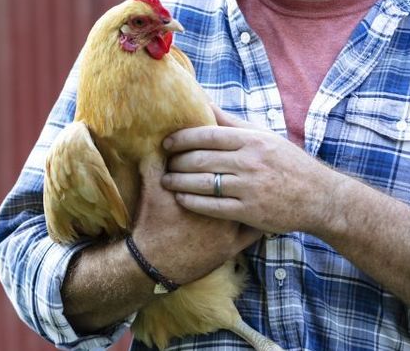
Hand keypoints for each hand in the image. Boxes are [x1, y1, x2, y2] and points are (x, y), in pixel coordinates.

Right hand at [131, 152, 260, 284]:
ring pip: (252, 205)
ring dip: (254, 193)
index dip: (227, 153)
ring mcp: (230, 229)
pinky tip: (258, 212)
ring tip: (256, 182)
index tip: (229, 148)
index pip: (225, 162)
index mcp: (207, 188)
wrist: (153, 263)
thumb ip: (154, 166)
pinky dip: (257, 222)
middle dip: (246, 171)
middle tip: (246, 163)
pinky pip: (253, 232)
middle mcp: (224, 207)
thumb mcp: (151, 191)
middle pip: (243, 182)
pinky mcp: (232, 247)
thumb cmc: (152, 224)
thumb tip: (151, 147)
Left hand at [161, 103, 342, 235]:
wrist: (319, 197)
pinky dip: (192, 202)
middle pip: (201, 159)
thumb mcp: (264, 136)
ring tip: (166, 180)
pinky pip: (212, 206)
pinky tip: (182, 198)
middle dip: (176, 161)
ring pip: (203, 183)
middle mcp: (250, 162)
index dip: (182, 138)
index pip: (208, 135)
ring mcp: (249, 188)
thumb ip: (232, 122)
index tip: (167, 142)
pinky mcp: (249, 211)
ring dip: (178, 182)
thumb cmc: (288, 163)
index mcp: (252, 140)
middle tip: (164, 162)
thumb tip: (204, 101)